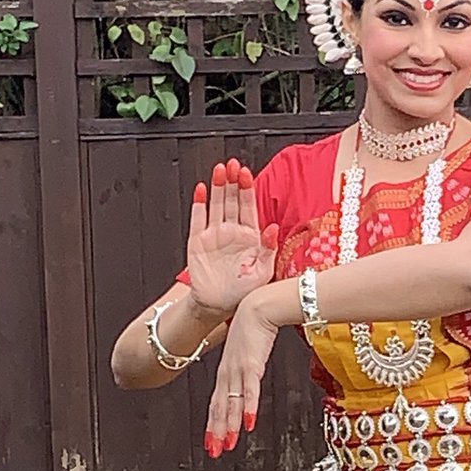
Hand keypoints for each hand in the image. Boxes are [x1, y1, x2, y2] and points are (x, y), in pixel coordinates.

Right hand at [187, 157, 278, 319]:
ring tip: (220, 170)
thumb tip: (273, 228)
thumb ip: (268, 249)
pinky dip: (199, 204)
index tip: (246, 173)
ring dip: (217, 187)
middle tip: (233, 164)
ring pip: (216, 205)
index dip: (247, 189)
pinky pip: (197, 219)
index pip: (249, 207)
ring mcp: (214, 235)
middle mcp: (232, 232)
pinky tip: (202, 190)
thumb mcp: (263, 272)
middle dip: (233, 182)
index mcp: (250, 237)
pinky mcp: (197, 241)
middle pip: (232, 200)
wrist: (218, 306)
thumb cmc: (243, 291)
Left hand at [204, 294, 278, 457]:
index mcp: (227, 369)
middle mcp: (229, 372)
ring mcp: (239, 369)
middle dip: (217, 431)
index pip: (217, 401)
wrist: (258, 305)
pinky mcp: (253, 365)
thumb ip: (246, 362)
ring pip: (231, 403)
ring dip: (229, 426)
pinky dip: (248, 407)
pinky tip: (248, 422)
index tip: (212, 439)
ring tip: (228, 444)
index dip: (214, 422)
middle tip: (214, 450)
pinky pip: (249, 390)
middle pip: (220, 407)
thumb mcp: (246, 348)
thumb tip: (249, 370)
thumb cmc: (254, 323)